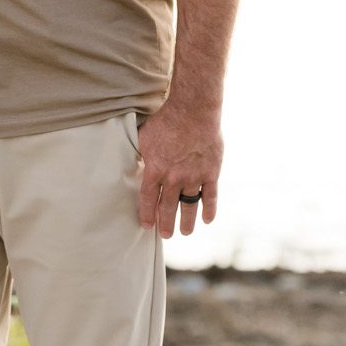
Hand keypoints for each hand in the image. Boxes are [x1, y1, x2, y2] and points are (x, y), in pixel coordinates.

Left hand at [135, 102, 221, 238]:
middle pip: (167, 207)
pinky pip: (210, 196)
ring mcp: (193, 177)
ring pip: (188, 206)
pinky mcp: (211, 173)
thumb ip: (141, 154)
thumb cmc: (166, 121)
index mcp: (155, 170)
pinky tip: (206, 220)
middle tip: (166, 235)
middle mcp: (173, 178)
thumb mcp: (144, 137)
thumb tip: (134, 162)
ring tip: (184, 232)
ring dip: (186, 222)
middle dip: (166, 224)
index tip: (147, 226)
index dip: (147, 214)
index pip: (148, 199)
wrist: (193, 111)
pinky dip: (208, 210)